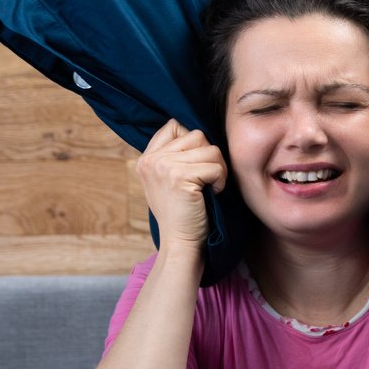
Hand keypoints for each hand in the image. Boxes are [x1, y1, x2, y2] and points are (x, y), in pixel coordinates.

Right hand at [136, 119, 225, 249]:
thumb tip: (199, 135)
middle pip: (197, 135)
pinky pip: (215, 166)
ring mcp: (164, 167)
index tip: (198, 165)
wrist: (180, 242)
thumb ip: (173, 157)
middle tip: (208, 179)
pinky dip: (221, 180)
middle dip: (210, 156)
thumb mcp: (167, 181)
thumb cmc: (182, 214)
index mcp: (147, 159)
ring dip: (218, 168)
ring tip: (211, 186)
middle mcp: (152, 160)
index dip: (194, 142)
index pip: (174, 125)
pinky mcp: (180, 177)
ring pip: (210, 148)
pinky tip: (213, 194)